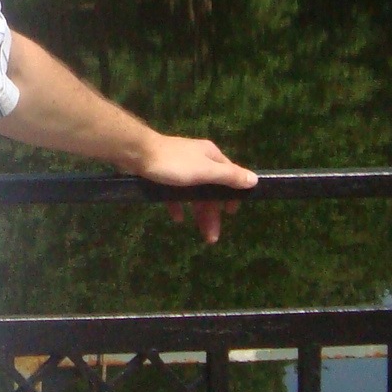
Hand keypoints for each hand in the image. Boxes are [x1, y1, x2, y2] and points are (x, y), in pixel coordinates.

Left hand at [136, 134, 256, 243]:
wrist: (137, 153)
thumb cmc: (173, 163)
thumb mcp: (204, 171)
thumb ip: (229, 176)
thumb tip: (254, 180)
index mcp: (211, 157)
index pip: (230, 177)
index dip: (232, 196)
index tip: (230, 214)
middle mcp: (198, 160)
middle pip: (211, 190)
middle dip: (213, 213)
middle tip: (212, 238)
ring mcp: (180, 167)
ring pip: (194, 194)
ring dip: (199, 214)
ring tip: (201, 235)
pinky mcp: (164, 174)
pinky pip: (175, 193)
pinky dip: (178, 206)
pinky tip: (177, 218)